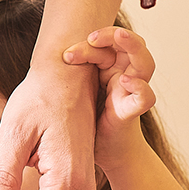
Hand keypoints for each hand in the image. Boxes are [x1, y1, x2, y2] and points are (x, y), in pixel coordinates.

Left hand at [63, 26, 156, 171]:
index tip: (66, 53)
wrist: (102, 153)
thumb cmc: (86, 120)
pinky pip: (145, 98)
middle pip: (130, 44)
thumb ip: (67, 75)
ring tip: (119, 36)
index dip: (90, 42)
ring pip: (145, 63)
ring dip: (133, 46)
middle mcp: (124, 76)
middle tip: (91, 37)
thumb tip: (43, 56)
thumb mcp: (74, 92)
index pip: (108, 43)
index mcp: (110, 69)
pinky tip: (127, 83)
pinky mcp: (131, 112)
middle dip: (112, 35)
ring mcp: (130, 93)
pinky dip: (140, 88)